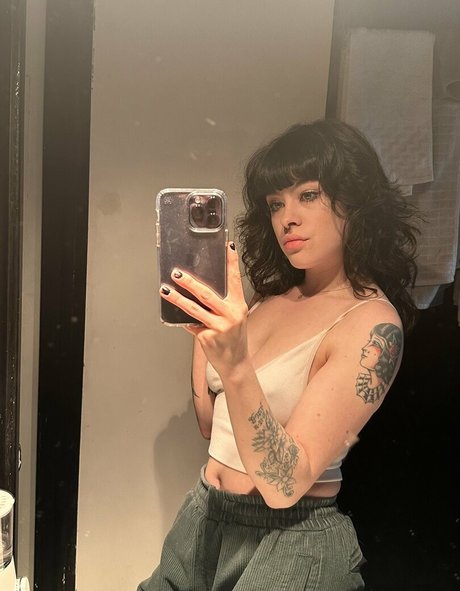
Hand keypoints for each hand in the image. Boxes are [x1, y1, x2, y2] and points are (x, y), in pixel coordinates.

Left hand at [159, 243, 248, 374]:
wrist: (235, 364)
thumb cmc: (233, 339)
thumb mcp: (234, 319)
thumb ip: (221, 305)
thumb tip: (198, 290)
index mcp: (238, 306)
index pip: (235, 280)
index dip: (231, 262)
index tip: (227, 247)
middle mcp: (231, 315)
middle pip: (207, 294)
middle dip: (189, 282)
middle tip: (176, 273)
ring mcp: (219, 326)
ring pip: (194, 309)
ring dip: (177, 298)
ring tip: (165, 290)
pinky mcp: (208, 337)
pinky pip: (190, 324)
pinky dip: (183, 320)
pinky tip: (173, 315)